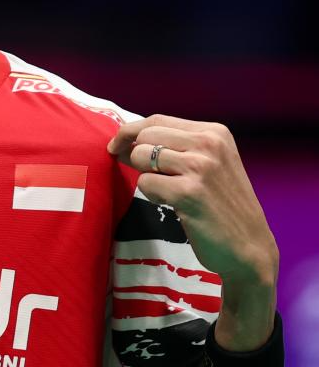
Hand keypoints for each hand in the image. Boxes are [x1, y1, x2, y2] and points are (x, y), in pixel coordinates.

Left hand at [107, 115, 277, 291]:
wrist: (249, 247)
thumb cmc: (223, 206)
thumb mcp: (209, 164)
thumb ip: (175, 147)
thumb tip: (126, 140)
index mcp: (214, 132)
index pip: (157, 120)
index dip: (130, 131)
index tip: (116, 144)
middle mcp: (209, 144)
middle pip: (145, 136)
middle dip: (134, 155)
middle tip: (143, 174)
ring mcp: (199, 167)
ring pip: (141, 157)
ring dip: (146, 177)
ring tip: (168, 192)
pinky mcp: (188, 192)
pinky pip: (145, 183)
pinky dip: (152, 195)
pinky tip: (173, 205)